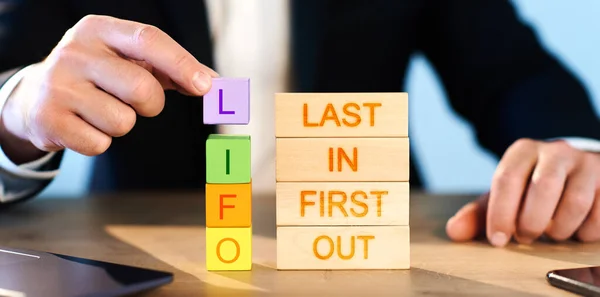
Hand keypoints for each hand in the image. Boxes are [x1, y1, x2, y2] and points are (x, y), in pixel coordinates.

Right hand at [0, 15, 217, 163]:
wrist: (37, 97)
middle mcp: (75, 52)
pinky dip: (100, 141)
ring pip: (123, 121)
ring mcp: (58, 86)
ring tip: (101, 110)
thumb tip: (217, 85)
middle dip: (151, 104)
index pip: (149, 39)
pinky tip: (84, 125)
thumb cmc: (100, 76)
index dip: (182, 64)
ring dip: (123, 123)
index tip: (207, 87)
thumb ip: (171, 69)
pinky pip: (100, 144)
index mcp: (99, 29)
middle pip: (142, 88)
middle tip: (136, 102)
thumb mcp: (128, 61)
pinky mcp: (49, 120)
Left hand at [446, 138, 599, 245]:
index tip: (498, 240)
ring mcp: (586, 164)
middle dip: (531, 222)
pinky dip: (584, 232)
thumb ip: (478, 214)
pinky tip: (574, 231)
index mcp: (522, 151)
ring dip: (559, 229)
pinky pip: (599, 213)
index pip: (506, 180)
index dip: (500, 214)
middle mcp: (555, 151)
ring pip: (575, 202)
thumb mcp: (503, 197)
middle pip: (543, 188)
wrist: (571, 170)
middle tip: (525, 237)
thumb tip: (454, 231)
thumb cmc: (530, 188)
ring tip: (551, 233)